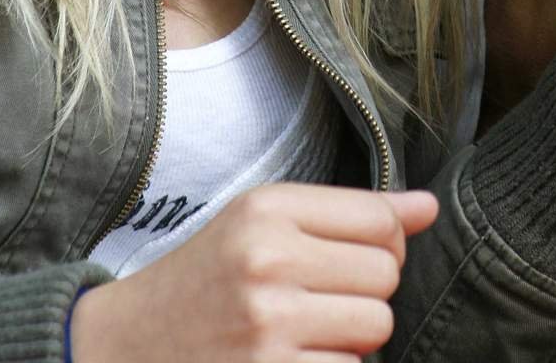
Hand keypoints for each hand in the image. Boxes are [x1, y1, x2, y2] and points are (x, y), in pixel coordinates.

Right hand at [67, 185, 436, 362]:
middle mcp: (268, 260)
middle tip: (319, 302)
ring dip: (352, 339)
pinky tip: (293, 362)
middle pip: (386, 276)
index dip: (384, 244)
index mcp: (265, 210)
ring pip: (376, 327)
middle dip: (365, 295)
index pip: (381, 219)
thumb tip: (430, 208)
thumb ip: (347, 215)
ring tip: (305, 334)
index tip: (351, 259)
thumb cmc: (204, 283)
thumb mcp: (259, 227)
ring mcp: (270, 324)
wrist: (124, 348)